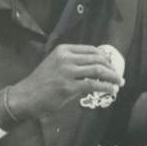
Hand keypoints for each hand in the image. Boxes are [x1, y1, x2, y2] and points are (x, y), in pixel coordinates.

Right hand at [7, 44, 124, 119]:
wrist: (27, 95)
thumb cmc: (42, 82)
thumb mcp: (56, 64)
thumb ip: (73, 63)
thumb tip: (95, 68)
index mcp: (64, 50)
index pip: (91, 50)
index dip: (105, 57)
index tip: (112, 64)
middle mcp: (66, 58)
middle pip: (97, 59)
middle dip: (111, 67)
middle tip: (118, 75)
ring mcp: (67, 72)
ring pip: (97, 70)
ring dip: (112, 77)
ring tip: (119, 82)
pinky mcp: (69, 87)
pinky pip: (93, 85)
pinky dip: (106, 87)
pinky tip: (111, 90)